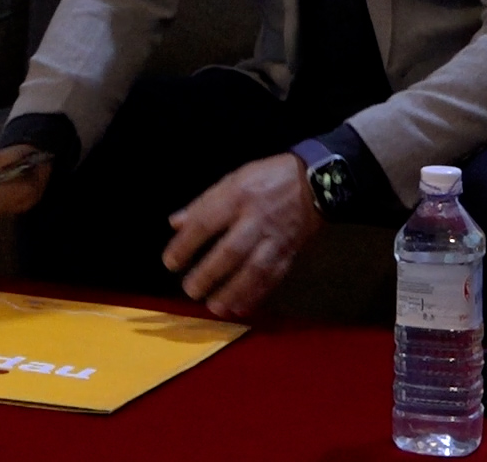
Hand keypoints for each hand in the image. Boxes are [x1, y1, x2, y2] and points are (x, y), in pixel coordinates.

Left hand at [162, 153, 321, 318]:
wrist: (316, 182)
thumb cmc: (268, 178)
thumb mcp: (234, 179)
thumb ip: (204, 203)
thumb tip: (175, 223)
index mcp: (238, 196)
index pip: (206, 222)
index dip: (186, 244)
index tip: (170, 263)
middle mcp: (256, 219)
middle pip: (230, 251)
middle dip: (208, 274)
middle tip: (190, 290)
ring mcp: (276, 239)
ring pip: (253, 270)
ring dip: (232, 291)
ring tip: (213, 306)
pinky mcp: (290, 253)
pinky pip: (273, 278)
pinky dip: (256, 295)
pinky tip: (240, 308)